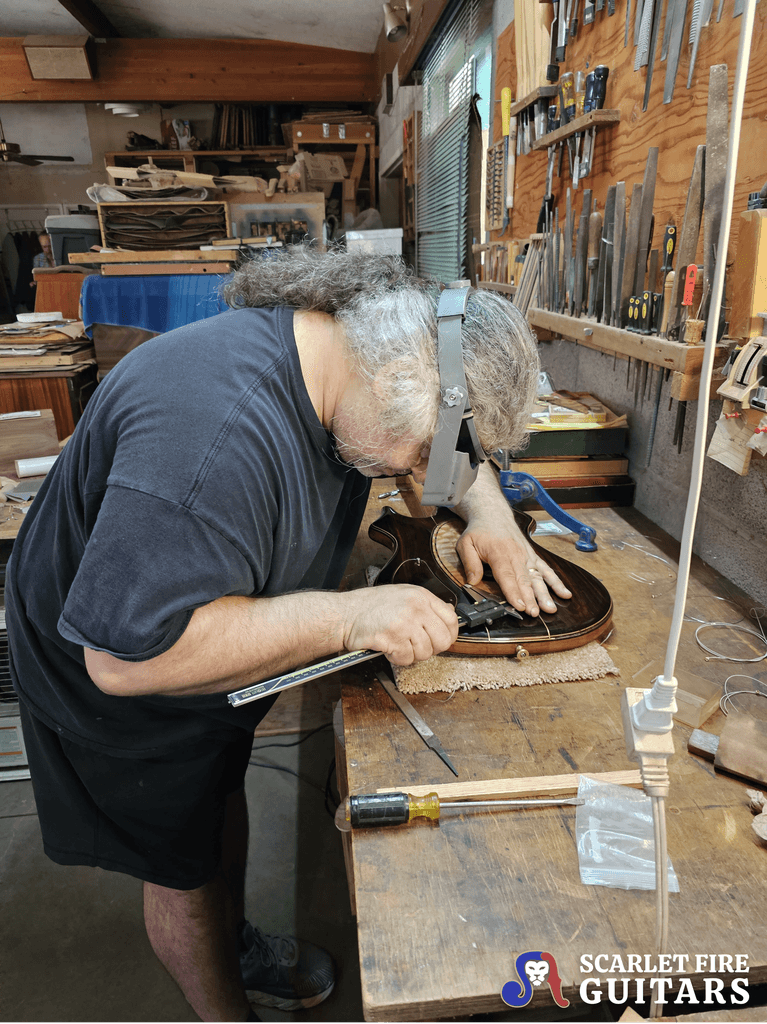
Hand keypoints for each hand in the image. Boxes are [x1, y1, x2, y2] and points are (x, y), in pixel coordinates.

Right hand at [341, 584, 458, 665]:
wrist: (345, 613)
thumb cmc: (371, 606)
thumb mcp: (404, 595)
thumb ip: (426, 606)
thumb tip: (448, 617)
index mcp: (421, 596)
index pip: (451, 619)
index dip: (449, 635)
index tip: (440, 641)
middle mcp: (416, 607)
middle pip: (442, 640)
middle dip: (431, 649)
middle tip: (416, 646)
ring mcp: (405, 622)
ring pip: (425, 652)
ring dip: (411, 654)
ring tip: (397, 644)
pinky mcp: (393, 637)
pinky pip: (406, 658)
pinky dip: (397, 658)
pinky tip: (388, 647)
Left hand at [456, 517, 571, 616]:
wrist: (493, 514)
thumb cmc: (479, 531)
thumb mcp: (466, 543)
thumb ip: (469, 563)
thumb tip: (472, 582)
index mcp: (499, 553)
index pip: (507, 576)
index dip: (513, 592)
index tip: (519, 606)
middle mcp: (516, 555)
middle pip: (524, 580)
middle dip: (530, 599)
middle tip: (535, 613)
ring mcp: (527, 556)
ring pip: (537, 578)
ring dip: (545, 594)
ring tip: (550, 608)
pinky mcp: (532, 557)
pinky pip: (546, 570)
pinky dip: (556, 582)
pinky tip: (564, 594)